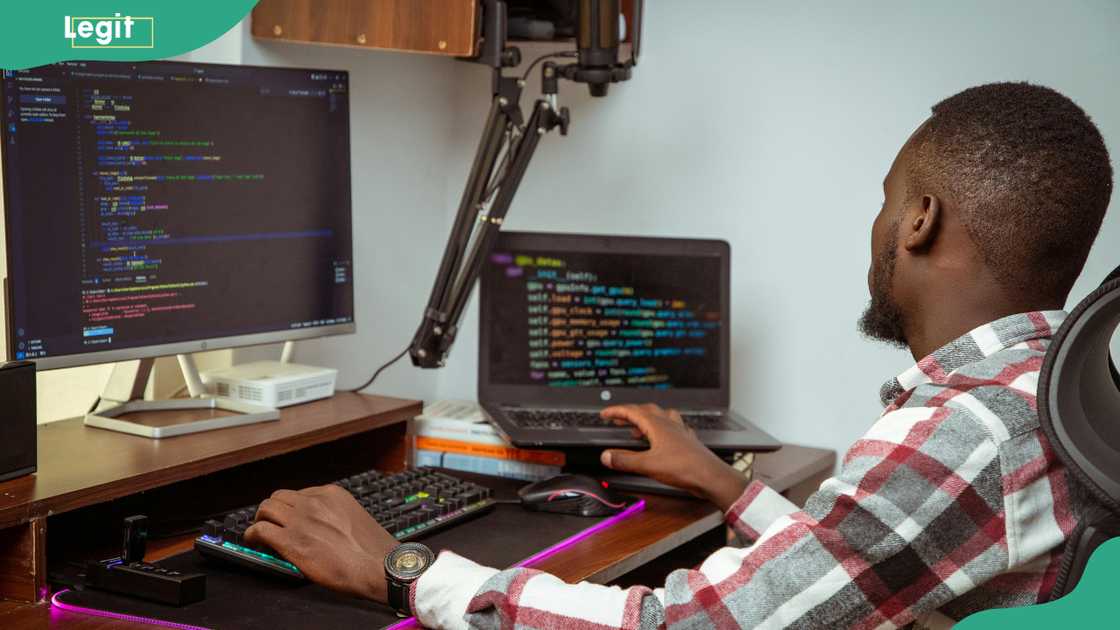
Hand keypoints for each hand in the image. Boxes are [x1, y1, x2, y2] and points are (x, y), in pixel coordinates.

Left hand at [244, 484, 398, 602]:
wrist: (377, 567)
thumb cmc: (372, 550)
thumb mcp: (354, 519)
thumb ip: (334, 516)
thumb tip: (320, 527)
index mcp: (332, 495)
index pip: (300, 493)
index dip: (291, 508)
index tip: (289, 518)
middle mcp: (314, 502)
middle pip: (279, 497)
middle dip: (272, 510)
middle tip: (271, 523)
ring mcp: (301, 520)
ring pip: (266, 508)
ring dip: (261, 519)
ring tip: (259, 531)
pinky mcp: (291, 541)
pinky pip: (260, 529)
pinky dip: (252, 534)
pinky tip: (253, 541)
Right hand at [600, 404, 748, 511]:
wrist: (711, 476)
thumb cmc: (685, 467)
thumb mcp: (648, 465)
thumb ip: (625, 460)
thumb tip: (606, 456)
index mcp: (657, 425)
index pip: (632, 411)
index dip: (616, 411)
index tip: (605, 414)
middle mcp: (669, 424)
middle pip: (646, 411)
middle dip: (629, 414)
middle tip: (618, 420)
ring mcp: (680, 431)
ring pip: (660, 417)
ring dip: (646, 420)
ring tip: (637, 429)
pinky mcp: (687, 441)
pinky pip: (672, 428)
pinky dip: (662, 429)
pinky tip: (663, 437)